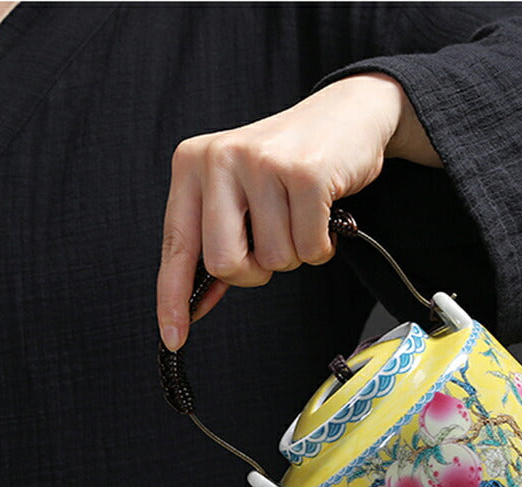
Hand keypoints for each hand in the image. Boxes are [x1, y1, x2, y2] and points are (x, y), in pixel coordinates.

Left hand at [157, 73, 440, 350]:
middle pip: (225, 264)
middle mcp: (219, 158)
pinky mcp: (306, 172)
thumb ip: (216, 242)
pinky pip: (309, 248)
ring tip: (300, 215)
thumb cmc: (289, 161)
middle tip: (271, 243)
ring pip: (273, 259)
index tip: (174, 337)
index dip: (173, 298)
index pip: (176, 246)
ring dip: (295, 252)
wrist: (348, 114)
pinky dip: (321, 246)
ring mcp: (262, 162)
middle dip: (254, 271)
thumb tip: (194, 305)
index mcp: (192, 165)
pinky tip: (323, 214)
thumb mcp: (239, 194)